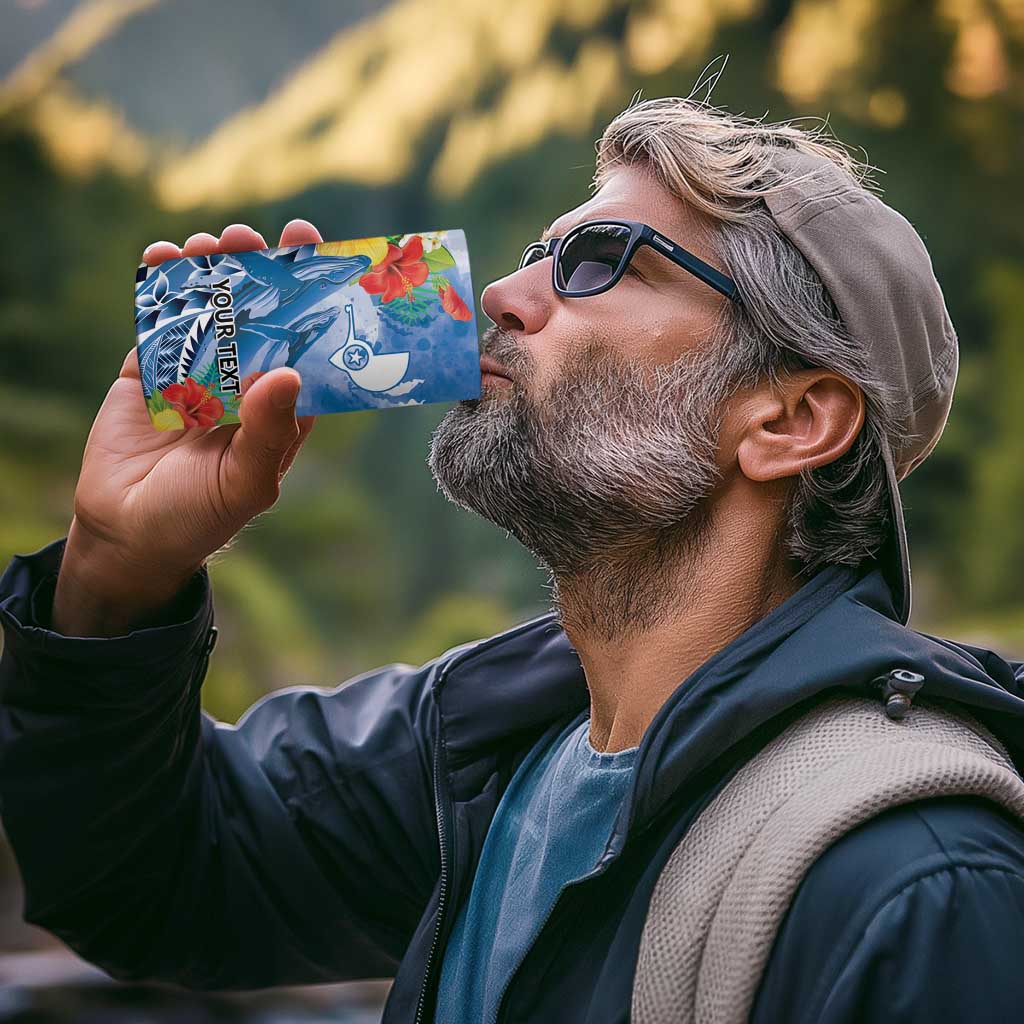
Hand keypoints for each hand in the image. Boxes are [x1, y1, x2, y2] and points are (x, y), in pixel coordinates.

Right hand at [52, 220, 322, 636]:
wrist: (127, 534)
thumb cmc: (200, 516)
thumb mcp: (245, 482)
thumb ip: (268, 431)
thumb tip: (288, 373)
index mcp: (279, 408)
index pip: (303, 345)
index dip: (311, 302)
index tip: (315, 256)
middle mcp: (243, 383)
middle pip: (257, 316)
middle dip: (257, 273)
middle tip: (252, 237)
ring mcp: (196, 373)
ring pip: (209, 309)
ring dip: (210, 271)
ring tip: (208, 243)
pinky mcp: (150, 370)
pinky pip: (159, 321)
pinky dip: (159, 288)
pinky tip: (161, 258)